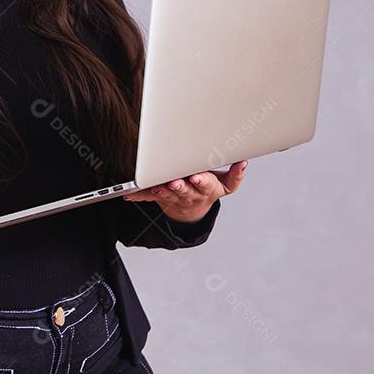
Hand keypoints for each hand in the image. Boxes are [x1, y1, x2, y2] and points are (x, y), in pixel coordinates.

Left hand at [122, 160, 247, 222]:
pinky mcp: (160, 197)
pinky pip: (148, 195)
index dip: (202, 182)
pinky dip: (139, 194)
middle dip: (180, 186)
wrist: (192, 211)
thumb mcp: (225, 185)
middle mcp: (190, 194)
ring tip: (157, 185)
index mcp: (207, 189)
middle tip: (175, 182)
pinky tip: (129, 194)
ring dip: (161, 189)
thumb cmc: (207, 189)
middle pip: (186, 191)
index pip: (206, 185)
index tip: (197, 177)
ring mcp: (174, 197)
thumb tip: (244, 162)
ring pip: (167, 194)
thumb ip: (235, 175)